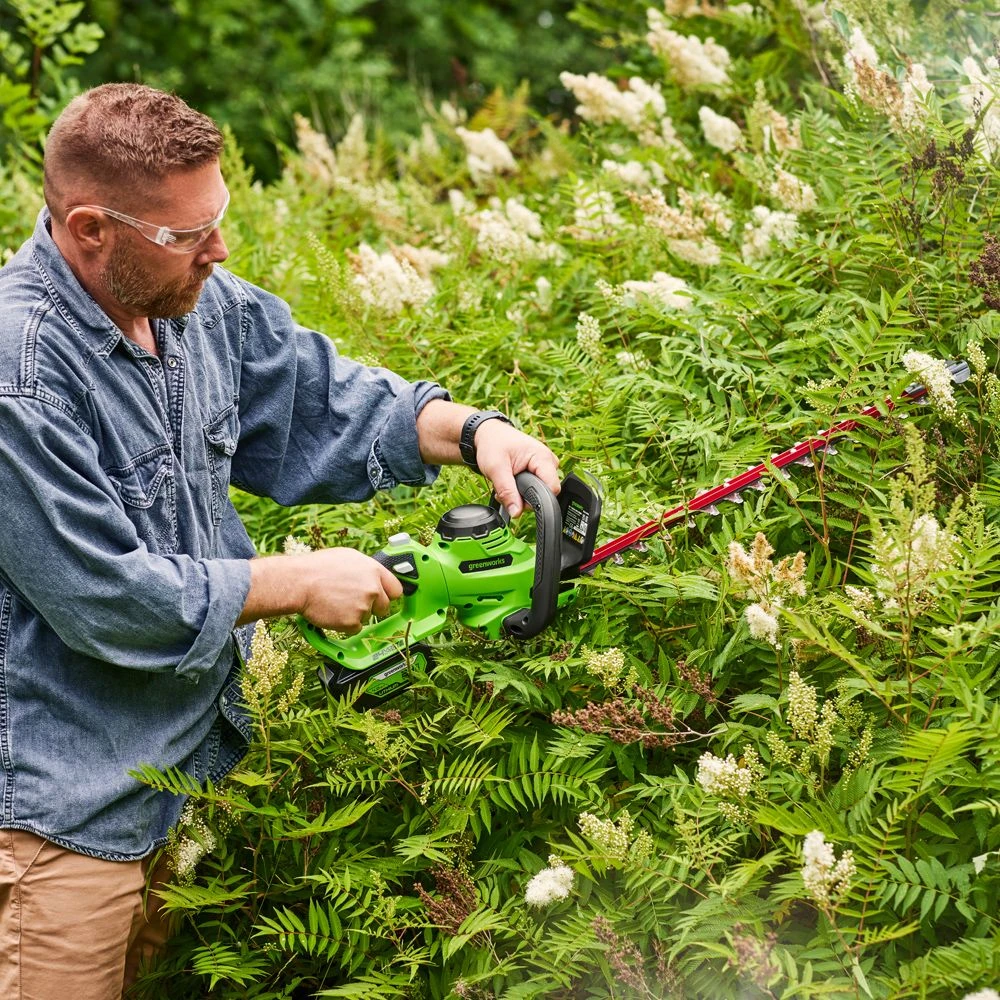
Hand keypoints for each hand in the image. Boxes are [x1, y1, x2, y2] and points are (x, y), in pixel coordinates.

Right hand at [240, 547, 402, 630]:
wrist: (298, 582)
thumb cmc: (317, 567)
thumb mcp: (347, 557)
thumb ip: (366, 569)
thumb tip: (374, 575)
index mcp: (374, 570)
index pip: (396, 589)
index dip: (387, 595)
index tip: (383, 598)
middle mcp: (373, 588)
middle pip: (384, 607)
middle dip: (372, 607)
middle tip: (354, 603)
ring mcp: (364, 606)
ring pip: (367, 618)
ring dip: (355, 615)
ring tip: (336, 602)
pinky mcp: (352, 622)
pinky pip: (355, 629)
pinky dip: (345, 625)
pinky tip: (333, 612)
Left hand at [473, 419, 560, 516]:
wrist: (488, 435)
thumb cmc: (492, 444)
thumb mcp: (496, 469)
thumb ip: (507, 492)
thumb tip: (516, 512)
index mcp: (543, 457)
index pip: (552, 489)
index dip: (536, 500)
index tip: (518, 500)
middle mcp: (548, 461)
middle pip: (546, 493)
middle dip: (525, 498)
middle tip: (506, 491)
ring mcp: (544, 466)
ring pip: (540, 492)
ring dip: (522, 495)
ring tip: (507, 484)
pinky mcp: (539, 470)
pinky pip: (535, 488)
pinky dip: (522, 490)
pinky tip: (512, 483)